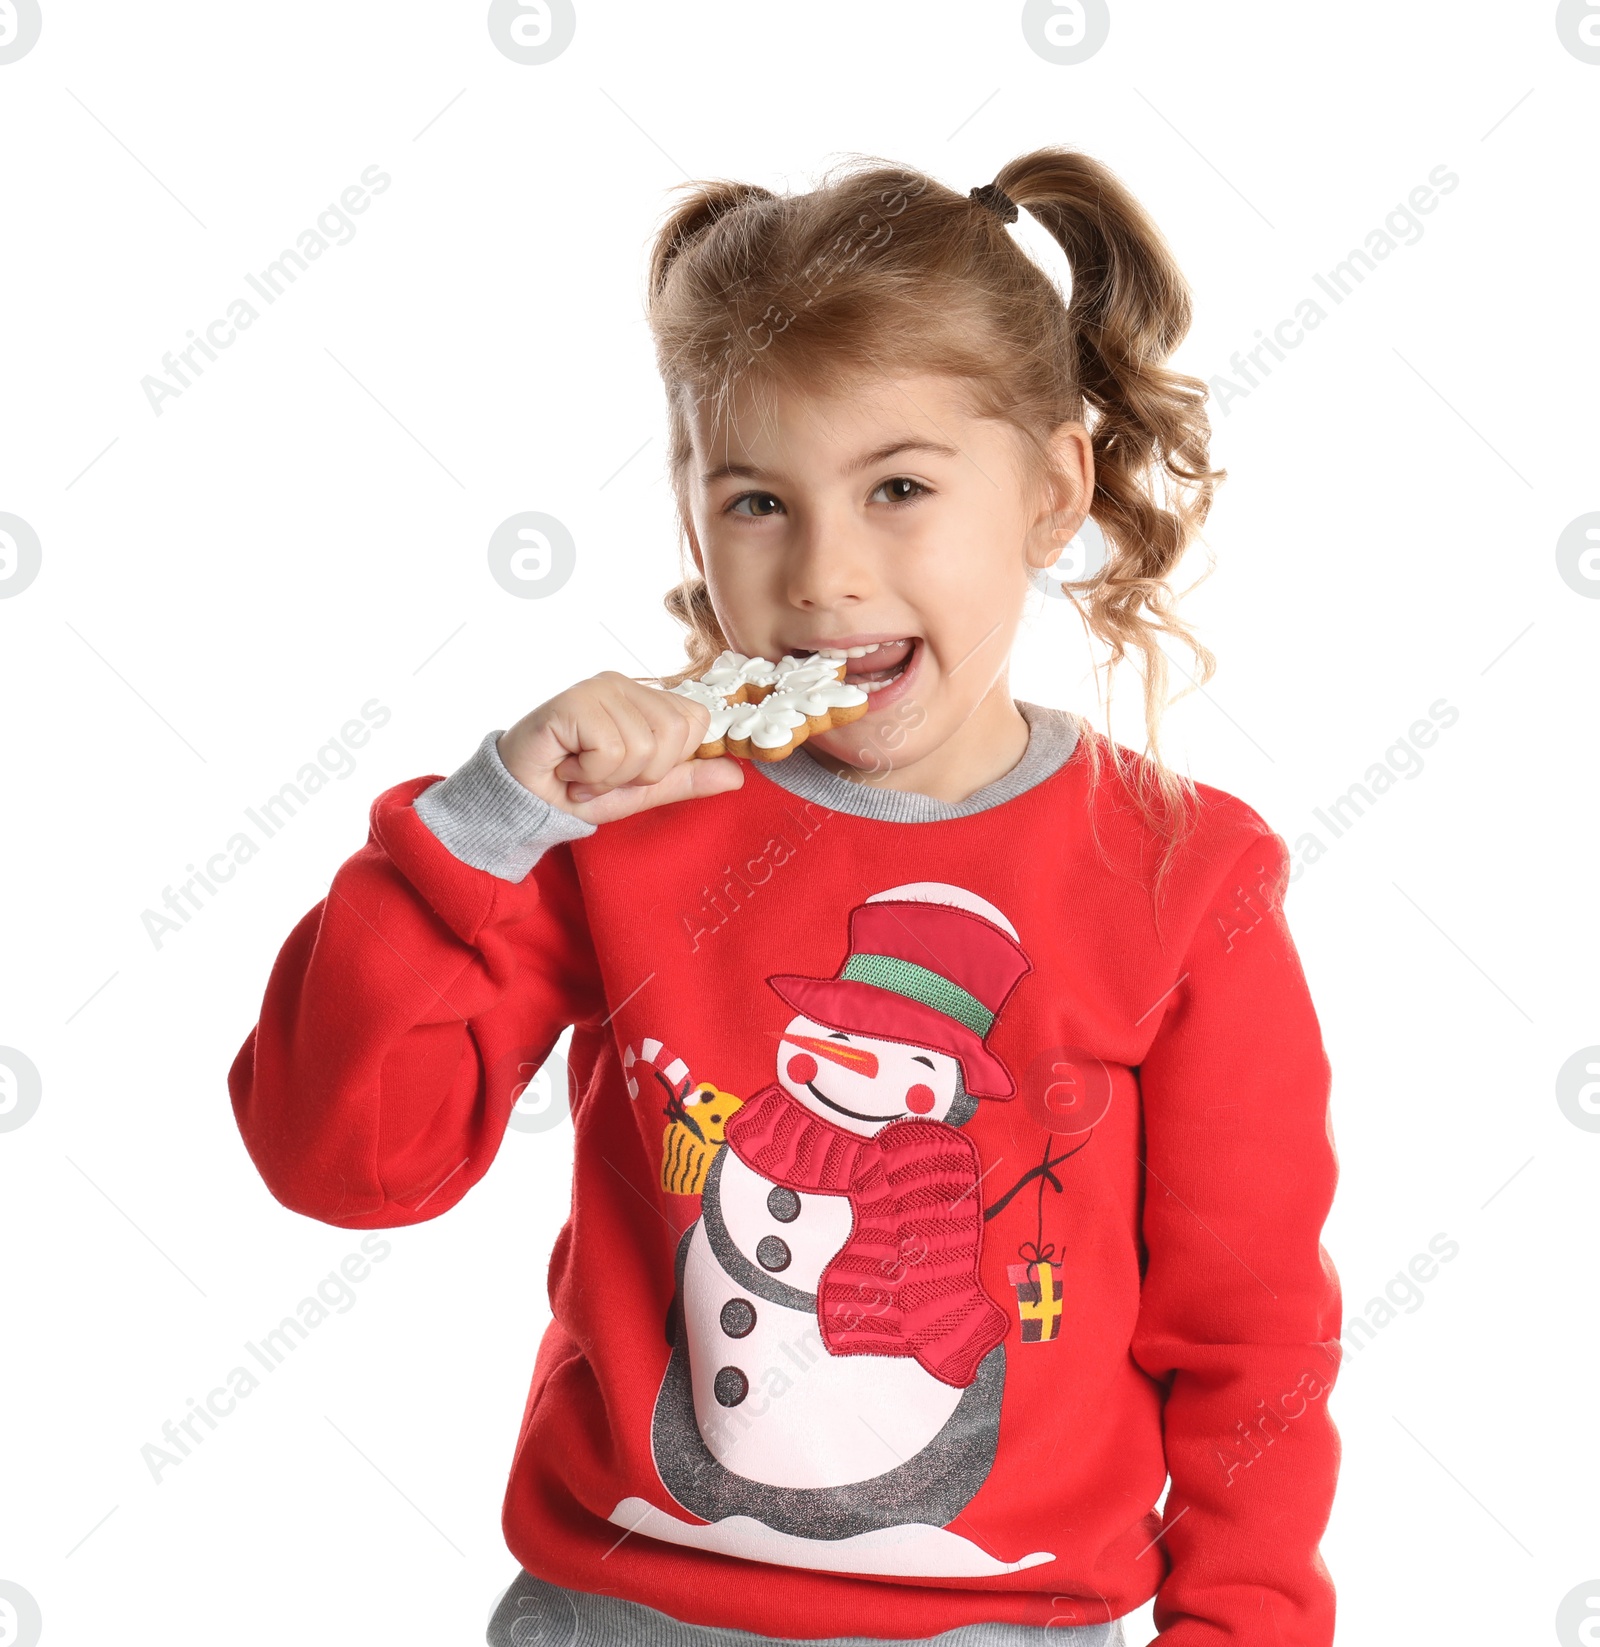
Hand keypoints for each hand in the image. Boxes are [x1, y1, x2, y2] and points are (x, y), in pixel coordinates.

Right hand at [496, 671, 742, 824]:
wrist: (523, 802)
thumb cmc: (577, 790)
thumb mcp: (642, 791)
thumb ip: (685, 779)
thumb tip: (738, 775)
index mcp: (647, 698)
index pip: (697, 721)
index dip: (670, 760)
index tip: (631, 769)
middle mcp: (626, 684)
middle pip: (678, 733)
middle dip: (642, 772)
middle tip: (605, 773)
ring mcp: (600, 688)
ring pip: (645, 746)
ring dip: (611, 777)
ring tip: (583, 771)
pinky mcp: (575, 701)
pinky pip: (612, 749)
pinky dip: (591, 775)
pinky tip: (568, 768)